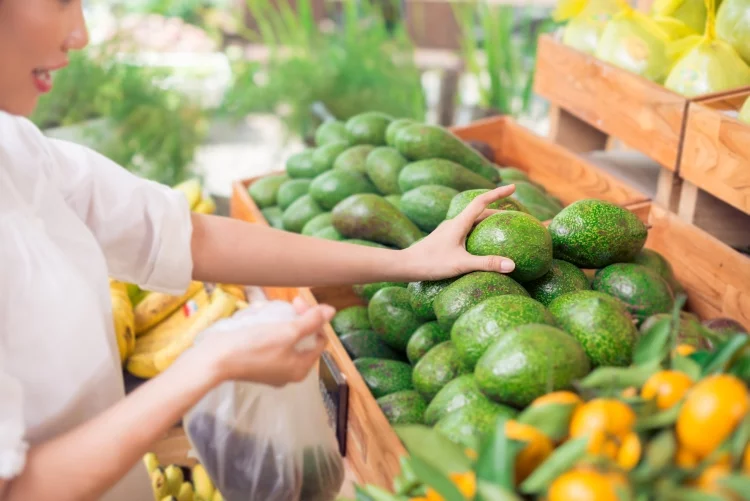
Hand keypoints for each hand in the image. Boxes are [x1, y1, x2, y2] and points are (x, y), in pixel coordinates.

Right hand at [205, 298, 334, 386]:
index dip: (313, 318)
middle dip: (294, 318)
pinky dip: (265, 329)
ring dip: (279, 321)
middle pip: (302, 338)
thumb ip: (311, 321)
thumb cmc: (253, 347)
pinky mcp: (255, 364)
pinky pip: (268, 342)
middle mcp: (288, 372)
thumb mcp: (287, 331)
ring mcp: (271, 369)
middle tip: (285, 304)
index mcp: (300, 368)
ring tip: (266, 312)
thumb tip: (332, 311)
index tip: (297, 302)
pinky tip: (255, 321)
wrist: (214, 360)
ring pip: (284, 338)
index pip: (319, 339)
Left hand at [402, 185, 516, 280]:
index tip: (513, 187)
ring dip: (487, 219)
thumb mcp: (461, 264)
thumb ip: (486, 264)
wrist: (405, 265)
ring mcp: (448, 230)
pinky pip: (465, 229)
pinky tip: (480, 242)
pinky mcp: (444, 239)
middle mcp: (453, 223)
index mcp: (458, 223)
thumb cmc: (431, 263)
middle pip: (479, 210)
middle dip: (497, 208)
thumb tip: (512, 265)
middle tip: (514, 212)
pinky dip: (478, 230)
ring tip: (501, 225)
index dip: (498, 193)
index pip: (481, 202)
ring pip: (472, 220)